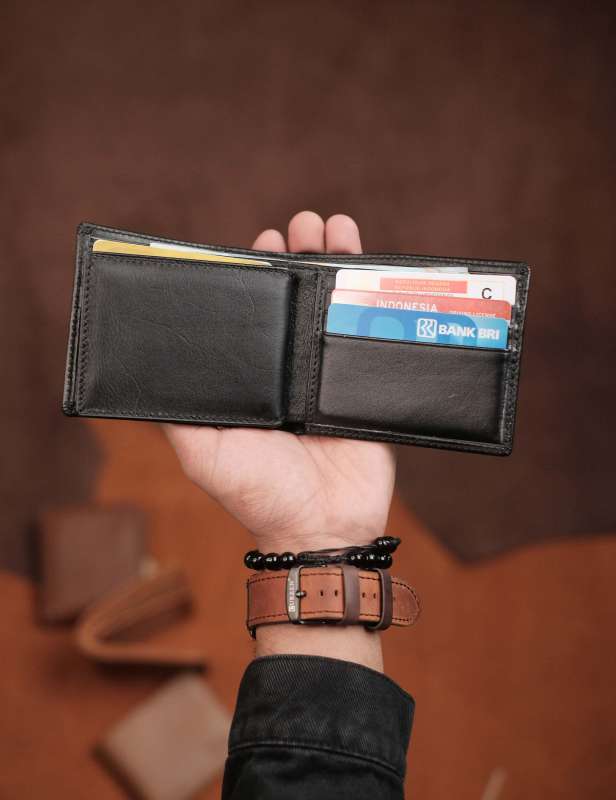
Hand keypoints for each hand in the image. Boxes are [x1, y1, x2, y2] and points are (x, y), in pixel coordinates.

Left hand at [164, 212, 395, 555]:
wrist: (323, 525)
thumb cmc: (258, 493)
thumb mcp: (201, 451)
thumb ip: (177, 408)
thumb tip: (149, 360)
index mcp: (250, 376)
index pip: (248, 313)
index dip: (251, 277)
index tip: (254, 244)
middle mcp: (287, 368)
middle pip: (290, 299)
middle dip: (291, 257)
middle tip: (293, 229)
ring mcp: (325, 370)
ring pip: (328, 302)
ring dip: (327, 258)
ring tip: (325, 226)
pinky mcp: (360, 378)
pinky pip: (366, 326)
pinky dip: (367, 288)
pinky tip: (360, 255)